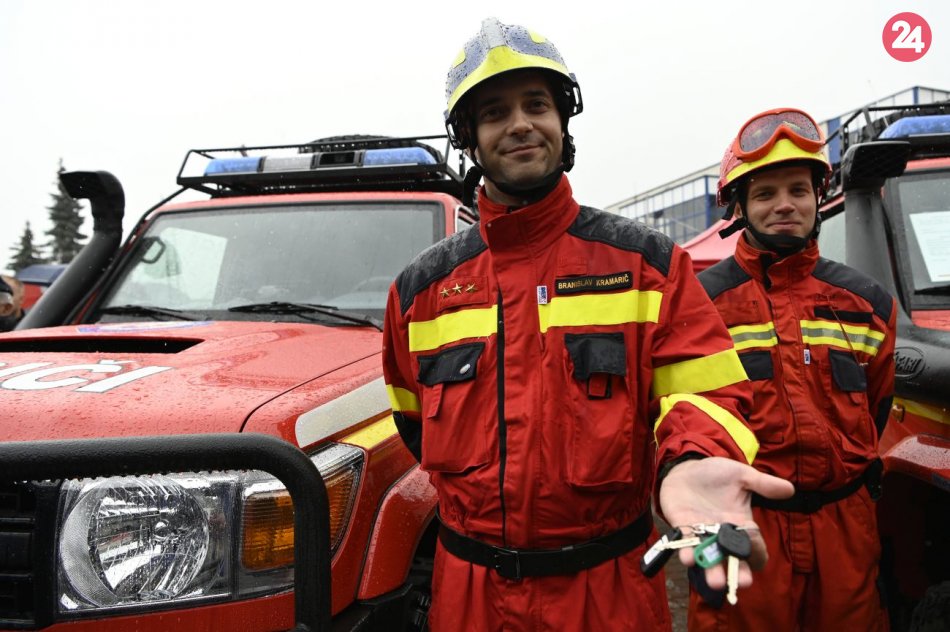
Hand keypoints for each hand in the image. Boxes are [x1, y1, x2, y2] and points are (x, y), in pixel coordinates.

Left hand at [657, 457, 793, 588]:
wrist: (686, 468)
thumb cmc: (716, 475)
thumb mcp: (742, 476)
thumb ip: (764, 484)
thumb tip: (790, 489)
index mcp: (740, 523)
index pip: (753, 545)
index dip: (757, 551)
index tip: (759, 554)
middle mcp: (722, 533)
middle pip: (732, 558)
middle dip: (737, 572)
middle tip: (743, 583)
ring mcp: (701, 532)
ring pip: (708, 555)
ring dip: (711, 569)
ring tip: (716, 581)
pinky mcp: (682, 525)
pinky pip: (685, 541)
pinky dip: (686, 550)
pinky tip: (688, 559)